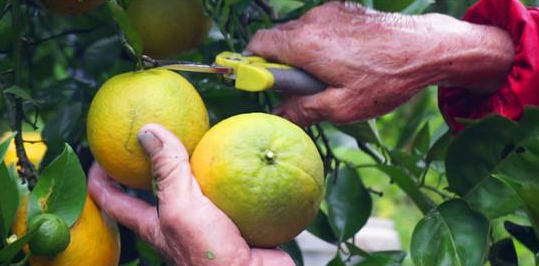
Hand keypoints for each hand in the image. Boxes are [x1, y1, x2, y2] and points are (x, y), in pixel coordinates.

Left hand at [88, 124, 293, 265]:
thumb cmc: (210, 255)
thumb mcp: (181, 210)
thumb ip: (167, 173)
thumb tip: (148, 130)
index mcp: (154, 224)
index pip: (113, 200)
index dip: (100, 177)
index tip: (100, 152)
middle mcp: (177, 221)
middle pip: (157, 187)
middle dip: (152, 161)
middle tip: (155, 130)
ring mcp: (206, 220)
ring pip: (197, 185)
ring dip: (198, 163)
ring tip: (201, 134)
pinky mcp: (234, 219)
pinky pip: (231, 189)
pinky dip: (233, 172)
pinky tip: (240, 155)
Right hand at [247, 2, 513, 125]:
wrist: (427, 48)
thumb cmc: (387, 79)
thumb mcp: (343, 107)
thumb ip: (303, 110)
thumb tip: (278, 116)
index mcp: (305, 44)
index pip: (258, 45)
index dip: (254, 64)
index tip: (262, 82)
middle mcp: (312, 21)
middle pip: (276, 39)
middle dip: (281, 63)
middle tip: (303, 87)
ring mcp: (329, 12)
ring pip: (298, 33)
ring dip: (301, 54)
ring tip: (329, 76)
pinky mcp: (344, 9)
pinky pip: (318, 26)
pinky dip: (319, 43)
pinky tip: (343, 61)